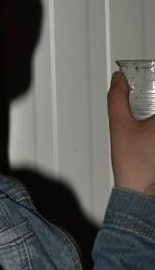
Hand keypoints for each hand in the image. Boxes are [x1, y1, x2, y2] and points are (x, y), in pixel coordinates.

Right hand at [108, 71, 154, 196]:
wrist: (141, 192)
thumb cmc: (134, 165)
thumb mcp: (120, 126)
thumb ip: (118, 99)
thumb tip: (118, 80)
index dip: (151, 80)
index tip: (147, 77)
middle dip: (150, 104)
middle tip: (145, 104)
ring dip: (150, 115)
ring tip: (144, 126)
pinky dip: (151, 128)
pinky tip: (147, 134)